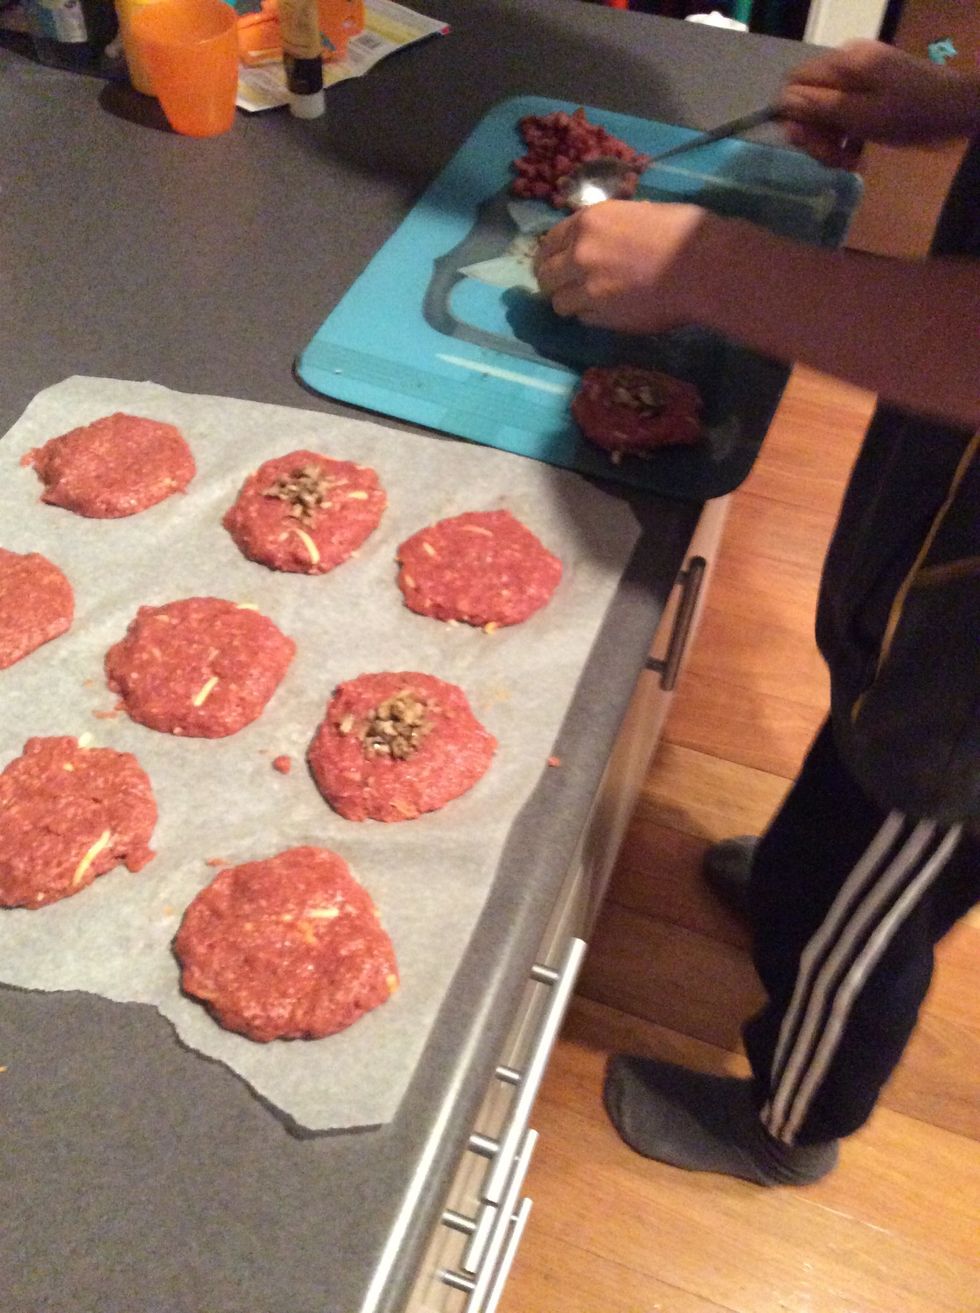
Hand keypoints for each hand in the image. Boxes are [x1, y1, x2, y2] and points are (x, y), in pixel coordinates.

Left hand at [533, 200, 708, 332]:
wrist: (701, 266)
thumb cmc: (682, 231)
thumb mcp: (637, 213)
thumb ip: (609, 228)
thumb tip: (602, 237)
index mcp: (588, 221)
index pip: (550, 242)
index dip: (552, 255)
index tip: (557, 263)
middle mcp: (579, 253)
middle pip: (545, 276)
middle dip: (554, 282)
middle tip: (568, 287)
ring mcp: (587, 288)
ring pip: (559, 303)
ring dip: (570, 303)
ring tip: (589, 302)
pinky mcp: (601, 316)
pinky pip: (583, 318)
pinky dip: (591, 316)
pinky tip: (609, 310)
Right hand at [778, 40, 979, 165]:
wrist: (957, 111)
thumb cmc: (909, 114)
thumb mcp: (860, 115)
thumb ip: (819, 108)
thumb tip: (782, 103)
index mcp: (843, 63)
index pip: (794, 85)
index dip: (794, 117)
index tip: (808, 144)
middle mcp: (847, 66)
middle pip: (809, 102)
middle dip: (816, 135)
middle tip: (833, 160)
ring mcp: (861, 80)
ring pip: (825, 114)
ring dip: (831, 143)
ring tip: (848, 162)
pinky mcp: (872, 94)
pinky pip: (845, 116)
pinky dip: (847, 139)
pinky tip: (857, 157)